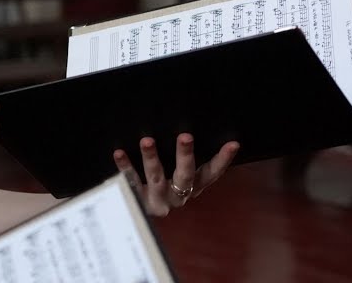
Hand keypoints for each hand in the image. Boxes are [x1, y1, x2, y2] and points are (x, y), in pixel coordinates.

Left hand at [113, 133, 238, 216]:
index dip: (223, 160)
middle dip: (185, 155)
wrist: (133, 219)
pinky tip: (119, 153)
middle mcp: (178, 196)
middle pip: (185, 175)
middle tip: (185, 136)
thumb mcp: (175, 178)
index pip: (211, 174)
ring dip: (152, 158)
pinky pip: (130, 182)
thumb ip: (182, 162)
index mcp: (192, 188)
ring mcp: (158, 200)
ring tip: (147, 141)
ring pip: (157, 178)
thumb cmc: (158, 188)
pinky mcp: (138, 201)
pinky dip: (125, 167)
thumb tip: (187, 131)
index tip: (233, 144)